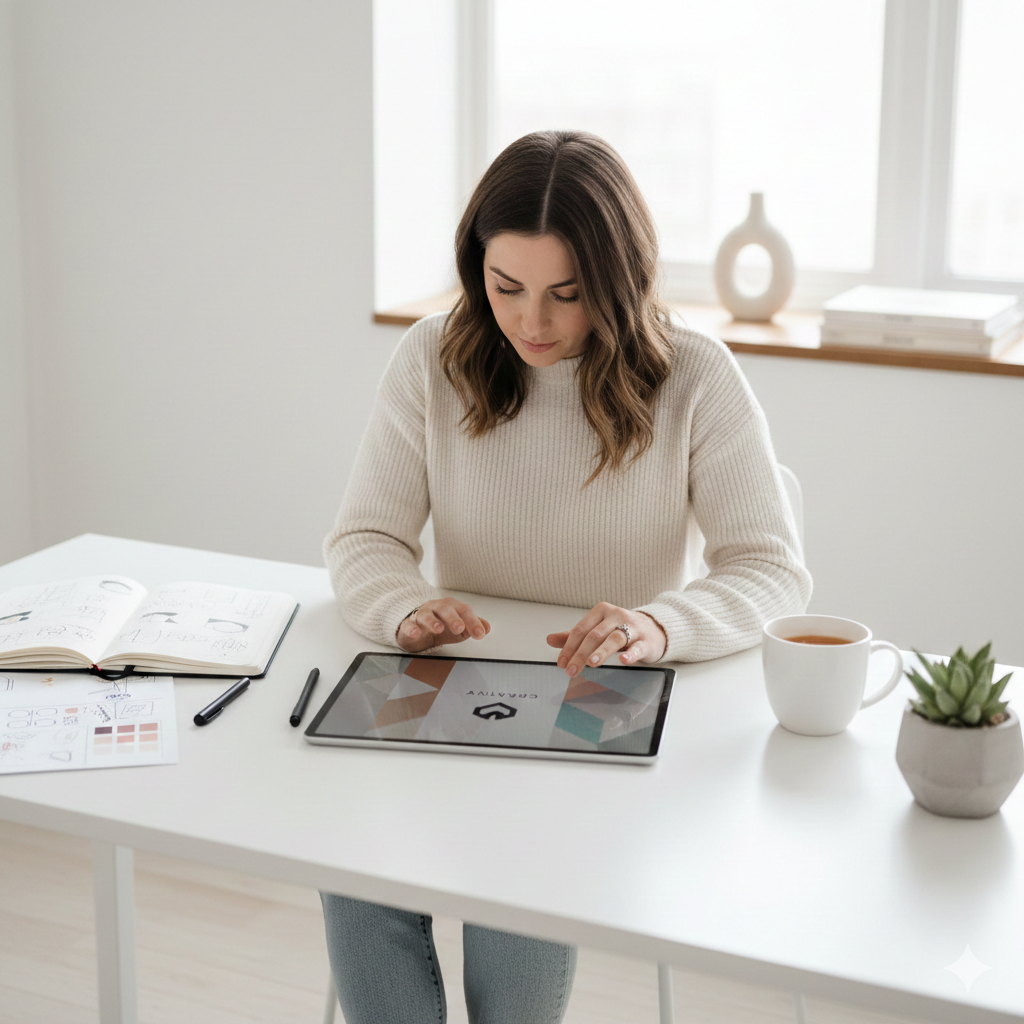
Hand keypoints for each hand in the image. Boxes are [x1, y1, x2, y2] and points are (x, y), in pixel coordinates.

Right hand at [396, 598, 490, 652]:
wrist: (418, 629)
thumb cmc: (442, 625)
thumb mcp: (460, 626)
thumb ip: (474, 626)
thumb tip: (487, 628)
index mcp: (452, 607)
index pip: (465, 611)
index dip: (473, 622)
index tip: (480, 634)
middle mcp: (437, 608)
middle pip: (446, 609)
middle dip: (453, 618)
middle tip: (459, 628)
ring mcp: (422, 615)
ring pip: (426, 615)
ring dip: (433, 622)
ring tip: (438, 629)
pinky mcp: (409, 624)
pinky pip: (409, 625)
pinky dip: (411, 628)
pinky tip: (416, 632)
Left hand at [547, 602, 666, 675]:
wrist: (653, 629)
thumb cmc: (621, 629)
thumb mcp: (597, 629)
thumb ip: (574, 635)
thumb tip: (549, 639)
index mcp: (601, 612)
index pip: (581, 629)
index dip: (569, 646)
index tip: (562, 663)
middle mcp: (616, 616)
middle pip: (595, 635)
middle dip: (581, 653)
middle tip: (571, 670)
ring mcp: (632, 627)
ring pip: (614, 638)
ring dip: (602, 651)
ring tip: (591, 663)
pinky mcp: (645, 641)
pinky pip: (637, 647)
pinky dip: (630, 653)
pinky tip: (623, 660)